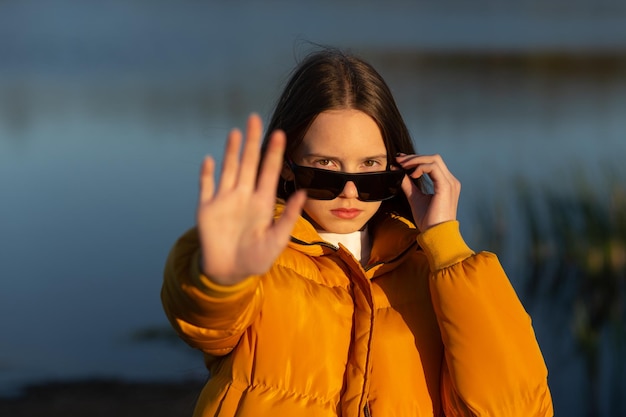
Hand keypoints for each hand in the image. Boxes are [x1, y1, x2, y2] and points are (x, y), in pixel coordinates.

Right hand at [197, 114, 305, 285]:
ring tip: (236, 132)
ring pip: (229, 170)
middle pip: (248, 163)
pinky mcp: (207, 209)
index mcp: (261, 202)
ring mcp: (224, 200)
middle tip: (255, 119)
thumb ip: (288, 217)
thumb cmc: (257, 258)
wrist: (229, 273)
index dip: (273, 153)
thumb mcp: (277, 240)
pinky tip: (209, 160)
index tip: (279, 134)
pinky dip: (206, 174)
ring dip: (231, 152)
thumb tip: (303, 193)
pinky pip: (206, 187)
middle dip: (252, 142)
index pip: (269, 172)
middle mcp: (243, 196)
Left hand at [395, 154, 459, 231]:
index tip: (400, 161)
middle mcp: (451, 181)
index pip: (432, 163)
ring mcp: (450, 183)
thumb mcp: (415, 198)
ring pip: (434, 159)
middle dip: (414, 157)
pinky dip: (420, 167)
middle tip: (399, 160)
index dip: (416, 159)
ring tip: (402, 166)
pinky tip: (411, 174)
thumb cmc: (428, 221)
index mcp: (446, 184)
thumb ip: (408, 184)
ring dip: (416, 160)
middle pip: (433, 158)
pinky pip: (433, 167)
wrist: (437, 235)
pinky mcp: (446, 186)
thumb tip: (397, 171)